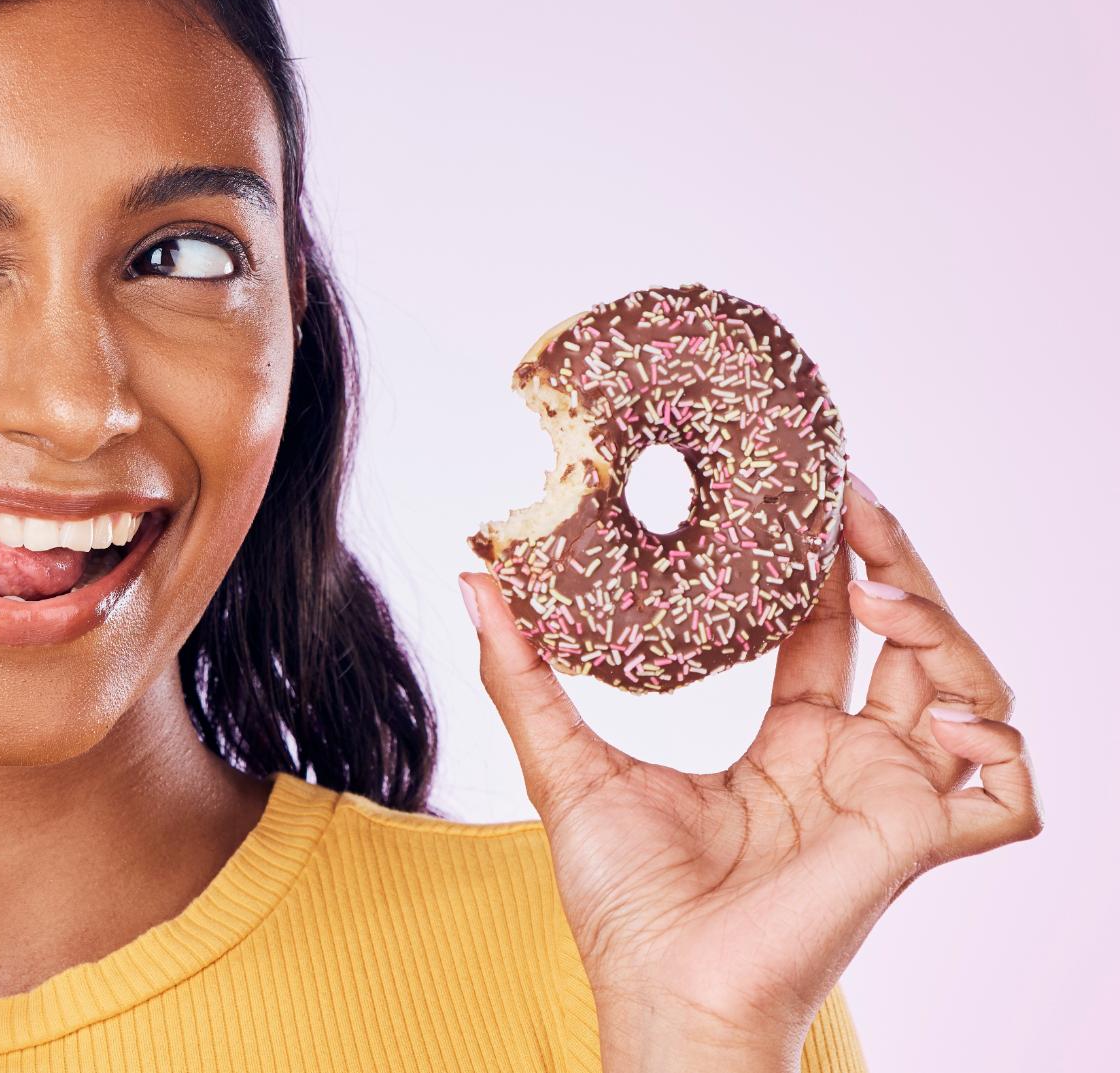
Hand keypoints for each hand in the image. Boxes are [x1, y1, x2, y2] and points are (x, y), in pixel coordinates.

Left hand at [460, 481, 1040, 1072]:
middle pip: (908, 640)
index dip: (831, 564)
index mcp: (788, 747)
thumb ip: (521, 673)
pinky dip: (1005, 749)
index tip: (813, 495)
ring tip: (880, 590)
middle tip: (852, 500)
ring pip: (971, 690)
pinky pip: (1010, 796)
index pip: (830, 631)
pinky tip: (950, 715)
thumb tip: (473, 581)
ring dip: (941, 629)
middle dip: (895, 563)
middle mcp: (849, 764)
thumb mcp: (563, 764)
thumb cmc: (622, 902)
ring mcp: (888, 800)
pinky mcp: (914, 840)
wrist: (660, 989)